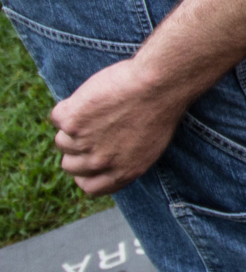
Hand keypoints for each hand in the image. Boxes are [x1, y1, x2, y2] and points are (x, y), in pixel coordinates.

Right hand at [48, 59, 190, 196]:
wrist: (159, 85)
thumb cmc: (161, 108)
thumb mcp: (151, 146)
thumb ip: (126, 158)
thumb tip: (107, 160)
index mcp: (123, 172)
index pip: (90, 187)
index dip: (86, 173)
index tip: (88, 159)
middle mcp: (100, 163)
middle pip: (70, 165)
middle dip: (77, 149)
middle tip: (92, 128)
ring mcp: (83, 143)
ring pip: (62, 140)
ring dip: (74, 126)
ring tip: (99, 109)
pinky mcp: (71, 121)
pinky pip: (58, 117)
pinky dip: (69, 106)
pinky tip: (92, 97)